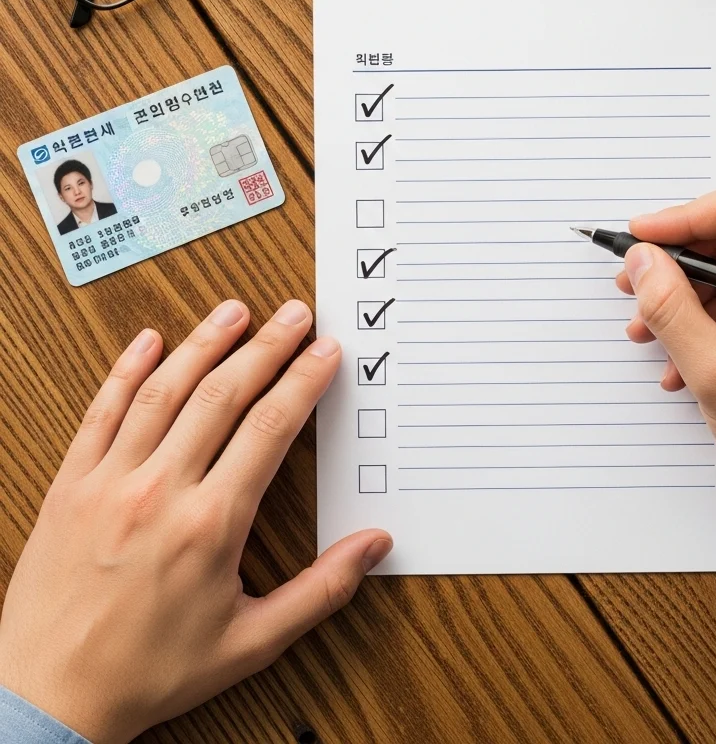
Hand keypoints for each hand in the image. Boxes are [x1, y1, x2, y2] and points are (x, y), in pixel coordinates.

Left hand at [0, 299, 390, 743]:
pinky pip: (101, 413)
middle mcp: (159, 491)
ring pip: (164, 391)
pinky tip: (147, 341)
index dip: (303, 381)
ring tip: (234, 310)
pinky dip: (125, 371)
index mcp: (210, 525)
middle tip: (295, 315)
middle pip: (223, 395)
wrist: (45, 699)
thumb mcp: (252, 643)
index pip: (269, 429)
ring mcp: (109, 482)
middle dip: (266, 347)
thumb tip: (374, 546)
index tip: (324, 352)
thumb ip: (321, 590)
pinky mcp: (70, 486)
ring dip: (203, 344)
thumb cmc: (149, 673)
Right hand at [616, 178, 715, 554]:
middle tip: (635, 283)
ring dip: (689, 296)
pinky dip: (712, 318)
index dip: (683, 216)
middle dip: (680, 262)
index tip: (640, 238)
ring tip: (650, 330)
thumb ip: (670, 307)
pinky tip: (682, 356)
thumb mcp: (715, 371)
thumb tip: (641, 259)